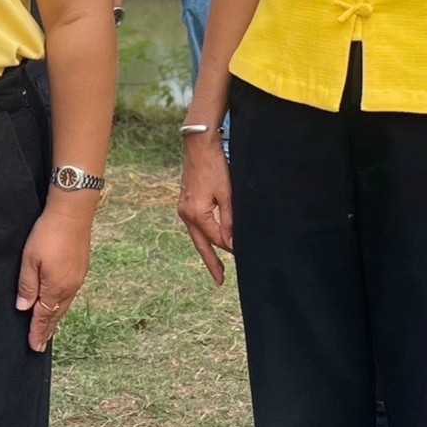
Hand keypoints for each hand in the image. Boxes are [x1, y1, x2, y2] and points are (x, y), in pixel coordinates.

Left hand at [17, 191, 97, 351]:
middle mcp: (70, 287)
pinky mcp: (82, 268)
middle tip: (41, 344)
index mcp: (55, 288)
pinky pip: (71, 294)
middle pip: (56, 314)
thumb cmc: (48, 234)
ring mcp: (78, 278)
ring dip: (56, 318)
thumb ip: (27, 286)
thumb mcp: (30, 260)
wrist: (73, 212)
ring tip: (49, 329)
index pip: (44, 316)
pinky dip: (63, 304)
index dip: (37, 332)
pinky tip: (59, 303)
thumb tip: (24, 308)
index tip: (34, 346)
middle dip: (48, 330)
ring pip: (65, 305)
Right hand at [177, 128, 232, 284]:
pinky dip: (203, 236)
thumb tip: (232, 242)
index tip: (243, 255)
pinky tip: (210, 240)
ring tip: (216, 266)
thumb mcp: (227, 194)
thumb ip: (230, 219)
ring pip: (197, 236)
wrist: (198, 145)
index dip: (230, 247)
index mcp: (196, 213)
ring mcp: (184, 208)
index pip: (216, 238)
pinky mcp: (186, 202)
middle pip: (201, 244)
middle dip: (211, 262)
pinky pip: (195, 225)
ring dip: (207, 249)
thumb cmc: (214, 166)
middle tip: (220, 280)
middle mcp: (186, 213)